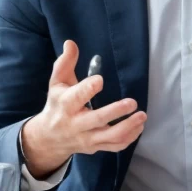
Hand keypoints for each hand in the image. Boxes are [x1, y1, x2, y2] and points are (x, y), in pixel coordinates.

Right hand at [20, 40, 146, 178]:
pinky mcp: (95, 147)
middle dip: (116, 112)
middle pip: (97, 120)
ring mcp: (87, 138)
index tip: (100, 80)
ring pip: (109, 137)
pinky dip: (129, 138)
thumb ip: (65, 63)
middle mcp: (76, 123)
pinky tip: (138, 126)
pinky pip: (114, 146)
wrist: (49, 138)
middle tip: (132, 102)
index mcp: (65, 105)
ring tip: (142, 116)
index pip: (76, 97)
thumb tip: (71, 43)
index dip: (88, 89)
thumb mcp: (56, 83)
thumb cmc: (56, 105)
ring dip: (128, 127)